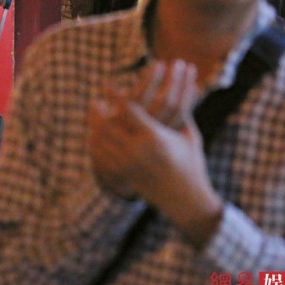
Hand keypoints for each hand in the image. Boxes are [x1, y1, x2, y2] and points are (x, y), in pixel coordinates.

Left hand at [86, 60, 223, 245]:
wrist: (186, 200)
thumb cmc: (191, 164)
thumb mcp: (189, 136)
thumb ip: (182, 114)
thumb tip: (180, 91)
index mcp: (155, 137)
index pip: (128, 111)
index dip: (115, 96)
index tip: (106, 85)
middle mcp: (138, 150)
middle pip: (107, 125)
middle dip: (98, 113)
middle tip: (94, 103)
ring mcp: (128, 164)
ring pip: (101, 141)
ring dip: (94, 128)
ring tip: (92, 119)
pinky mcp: (123, 176)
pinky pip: (101, 158)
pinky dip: (96, 146)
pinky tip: (94, 138)